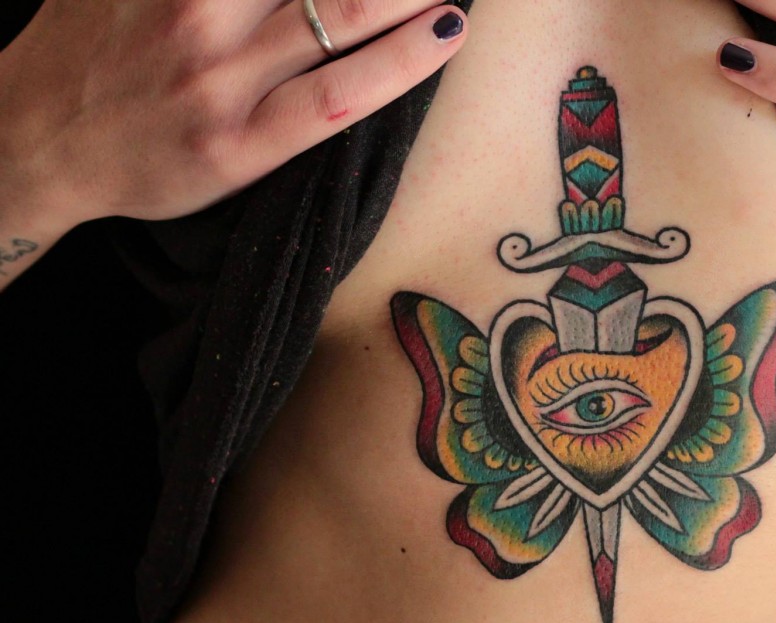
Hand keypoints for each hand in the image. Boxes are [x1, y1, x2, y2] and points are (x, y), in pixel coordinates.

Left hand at [0, 0, 467, 229]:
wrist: (37, 137)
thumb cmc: (150, 165)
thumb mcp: (230, 174)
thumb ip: (293, 121)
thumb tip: (360, 54)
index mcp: (242, 143)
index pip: (347, 90)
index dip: (410, 55)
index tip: (453, 27)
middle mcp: (213, 79)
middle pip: (334, 15)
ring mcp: (176, 17)